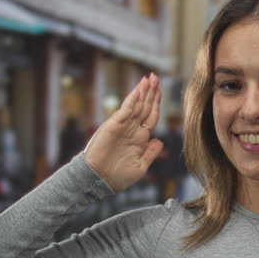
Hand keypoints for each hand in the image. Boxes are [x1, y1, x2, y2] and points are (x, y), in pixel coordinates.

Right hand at [84, 74, 163, 192]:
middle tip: (155, 77)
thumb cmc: (117, 177)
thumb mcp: (140, 167)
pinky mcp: (113, 126)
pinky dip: (132, 100)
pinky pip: (125, 111)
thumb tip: (159, 140)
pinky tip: (139, 90)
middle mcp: (131, 130)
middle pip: (144, 107)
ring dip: (143, 91)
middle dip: (151, 92)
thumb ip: (150, 153)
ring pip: (136, 105)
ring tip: (149, 78)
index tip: (160, 91)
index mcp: (139, 139)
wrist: (98, 181)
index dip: (156, 104)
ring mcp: (122, 127)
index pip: (150, 117)